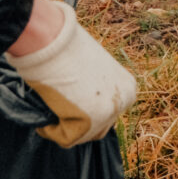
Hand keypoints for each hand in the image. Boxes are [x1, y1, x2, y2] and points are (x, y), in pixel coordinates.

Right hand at [6, 0, 136, 147]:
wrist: (53, 40)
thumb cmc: (66, 49)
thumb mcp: (90, 69)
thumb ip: (94, 88)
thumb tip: (82, 104)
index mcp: (128, 88)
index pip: (107, 113)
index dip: (83, 108)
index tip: (70, 95)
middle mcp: (124, 102)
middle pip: (97, 128)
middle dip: (76, 120)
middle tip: (58, 101)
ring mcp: (110, 113)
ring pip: (80, 135)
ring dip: (62, 123)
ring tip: (53, 99)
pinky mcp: (91, 123)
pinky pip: (65, 138)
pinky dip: (51, 129)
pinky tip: (49, 105)